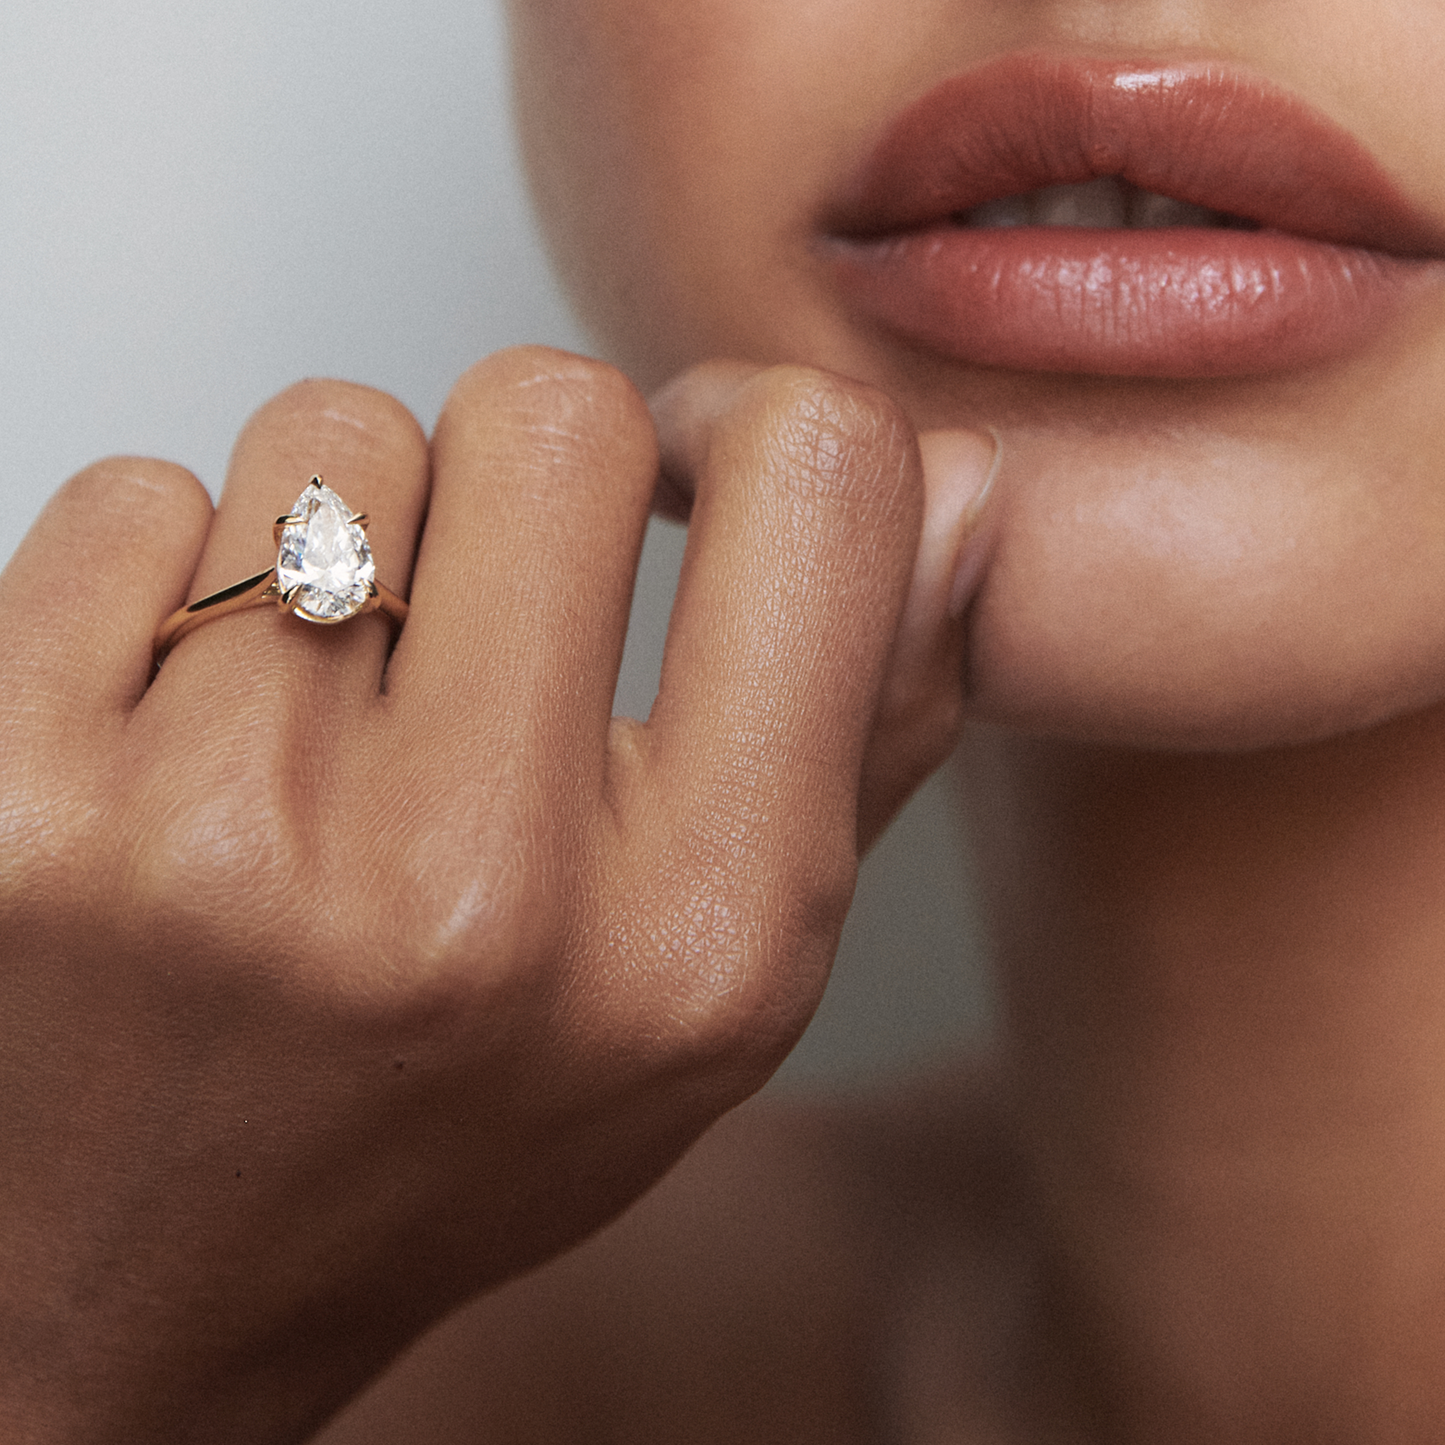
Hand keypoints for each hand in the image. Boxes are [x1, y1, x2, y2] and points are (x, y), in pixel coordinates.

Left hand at [0, 349, 995, 1441]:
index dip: (756, 428)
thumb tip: (958, 490)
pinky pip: (135, 498)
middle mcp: (472, 891)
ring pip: (334, 437)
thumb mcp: (708, 981)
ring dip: (339, 538)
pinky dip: (159, 585)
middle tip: (480, 610)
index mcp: (700, 935)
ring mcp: (221, 842)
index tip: (693, 471)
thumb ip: (866, 727)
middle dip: (525, 474)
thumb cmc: (432, 1128)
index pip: (820, 482)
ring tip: (313, 717)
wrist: (122, 1289)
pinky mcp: (16, 789)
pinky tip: (169, 745)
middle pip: (553, 412)